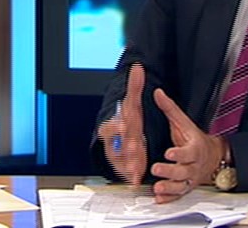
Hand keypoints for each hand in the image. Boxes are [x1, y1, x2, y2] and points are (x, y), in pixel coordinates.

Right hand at [98, 63, 147, 185]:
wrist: (125, 137)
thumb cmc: (129, 120)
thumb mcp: (133, 103)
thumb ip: (135, 87)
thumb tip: (138, 67)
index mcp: (113, 126)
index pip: (109, 126)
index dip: (116, 126)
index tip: (124, 124)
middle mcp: (114, 142)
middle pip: (117, 145)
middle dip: (125, 147)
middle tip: (134, 148)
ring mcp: (119, 155)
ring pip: (121, 160)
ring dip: (128, 164)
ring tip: (136, 167)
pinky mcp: (125, 166)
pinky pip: (126, 172)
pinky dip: (131, 175)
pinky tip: (136, 179)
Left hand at [150, 88, 223, 202]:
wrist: (213, 157)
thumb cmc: (195, 139)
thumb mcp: (184, 123)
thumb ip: (170, 109)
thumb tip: (158, 93)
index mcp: (194, 148)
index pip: (188, 152)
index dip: (179, 153)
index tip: (169, 152)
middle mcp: (193, 165)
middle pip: (183, 170)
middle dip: (170, 171)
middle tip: (156, 169)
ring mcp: (190, 178)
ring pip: (181, 185)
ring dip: (169, 188)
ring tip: (157, 188)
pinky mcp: (186, 187)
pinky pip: (179, 195)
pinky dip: (169, 198)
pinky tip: (159, 199)